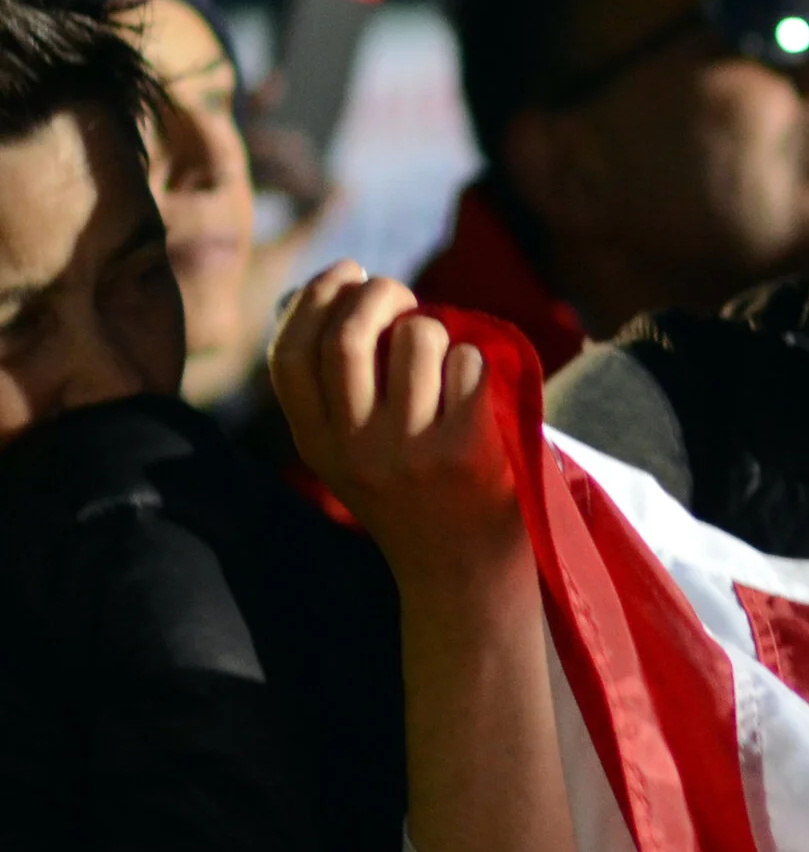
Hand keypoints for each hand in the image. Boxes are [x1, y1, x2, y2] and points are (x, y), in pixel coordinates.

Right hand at [270, 261, 571, 851]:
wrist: (465, 578)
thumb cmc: (420, 501)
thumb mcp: (358, 458)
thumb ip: (343, 394)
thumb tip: (342, 297)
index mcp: (317, 446)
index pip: (290, 355)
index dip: (314, 300)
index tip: (344, 273)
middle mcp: (352, 449)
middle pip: (347, 336)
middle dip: (379, 294)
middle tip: (405, 296)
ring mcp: (406, 451)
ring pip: (417, 338)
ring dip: (439, 331)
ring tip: (448, 363)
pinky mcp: (460, 452)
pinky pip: (468, 364)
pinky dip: (477, 364)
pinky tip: (475, 395)